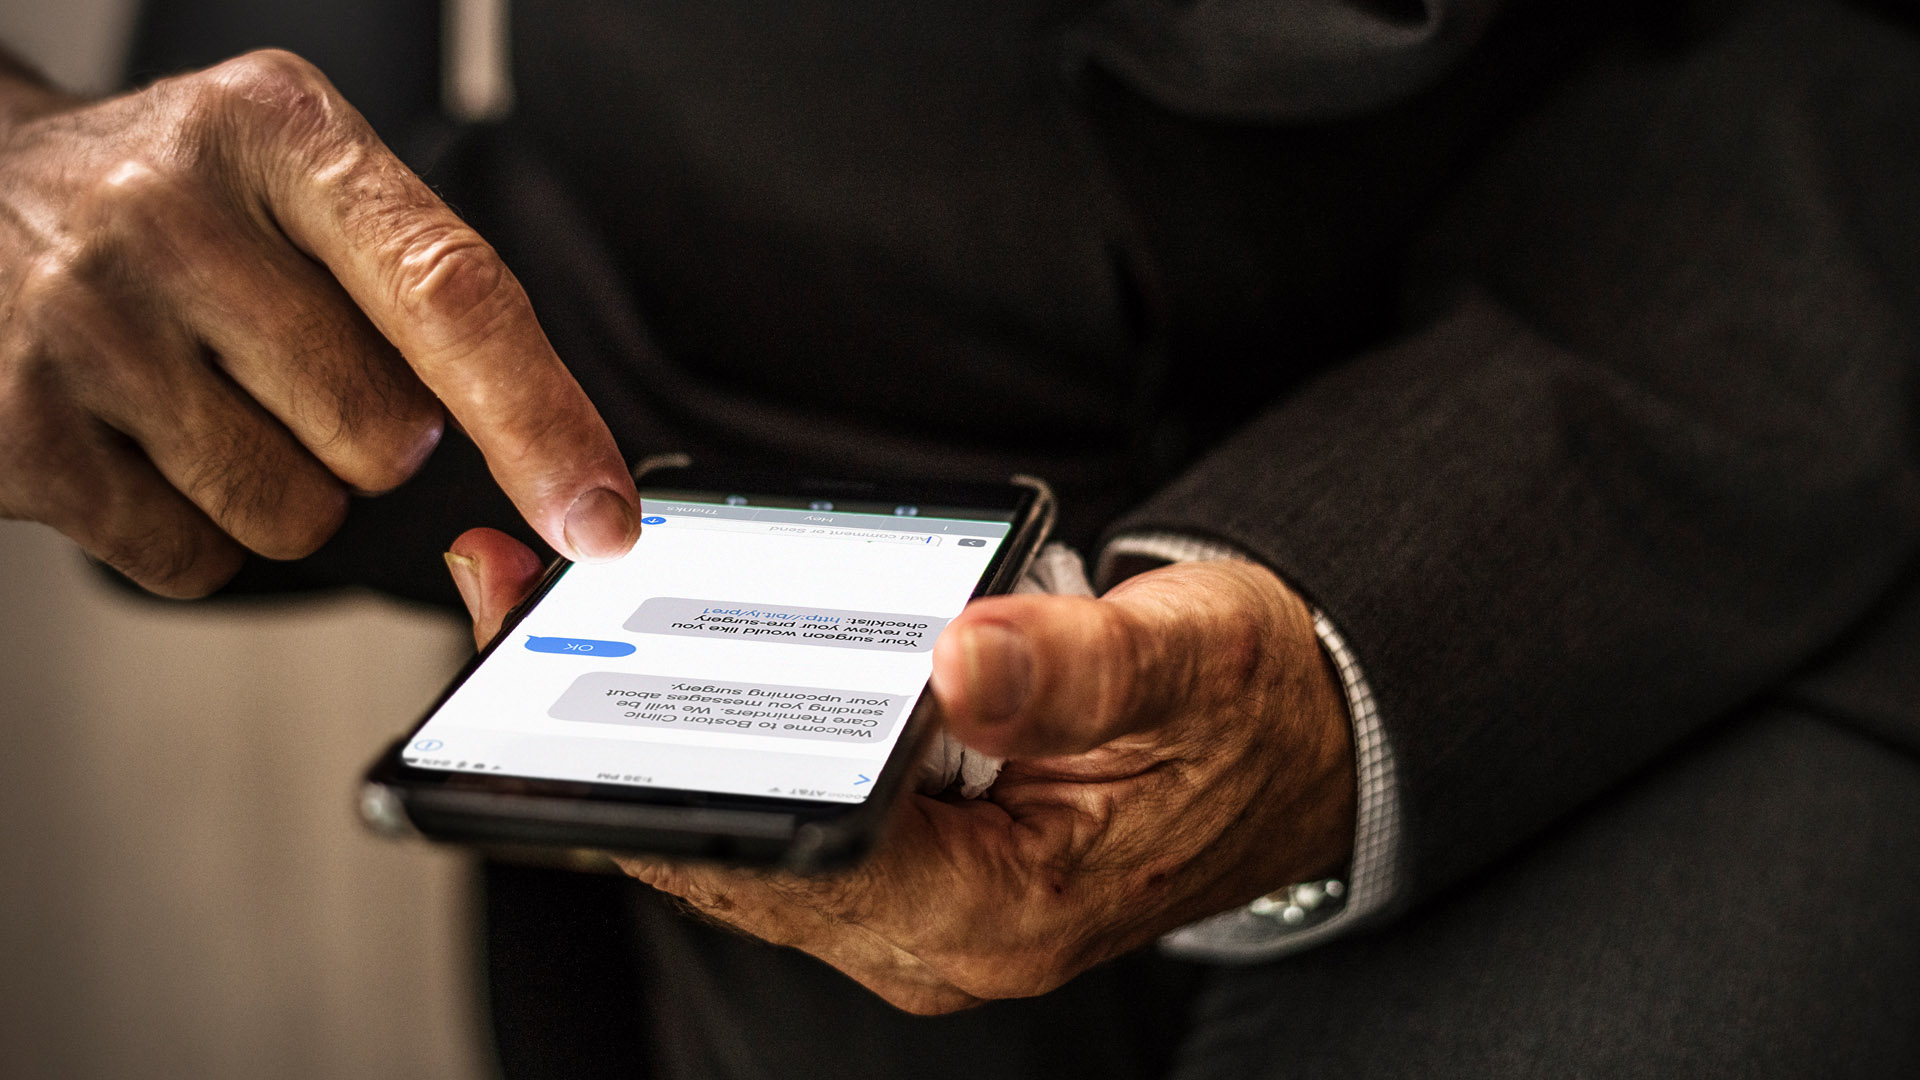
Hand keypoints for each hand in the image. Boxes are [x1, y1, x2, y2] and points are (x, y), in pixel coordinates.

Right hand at [0, 50, 638, 596]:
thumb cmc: (173, 204)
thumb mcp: (299, 177)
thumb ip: (429, 290)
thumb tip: (569, 479)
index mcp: (281, 131)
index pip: (453, 296)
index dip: (542, 420)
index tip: (601, 517)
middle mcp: (170, 210)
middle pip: (384, 437)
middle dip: (365, 436)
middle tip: (279, 361)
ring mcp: (82, 322)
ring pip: (297, 516)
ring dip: (282, 488)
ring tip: (201, 393)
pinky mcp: (18, 433)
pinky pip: (197, 560)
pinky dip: (195, 530)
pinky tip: (142, 439)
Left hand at [448, 528, 1356, 1013]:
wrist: (1293, 747)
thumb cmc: (1244, 707)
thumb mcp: (1186, 662)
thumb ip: (1073, 672)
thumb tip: (960, 667)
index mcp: (1000, 910)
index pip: (802, 861)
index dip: (674, 782)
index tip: (565, 684)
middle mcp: (938, 933)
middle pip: (739, 855)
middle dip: (613, 747)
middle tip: (507, 608)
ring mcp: (916, 907)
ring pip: (744, 835)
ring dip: (648, 734)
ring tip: (543, 608)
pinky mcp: (909, 864)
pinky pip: (780, 812)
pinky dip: (714, 736)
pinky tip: (661, 652)